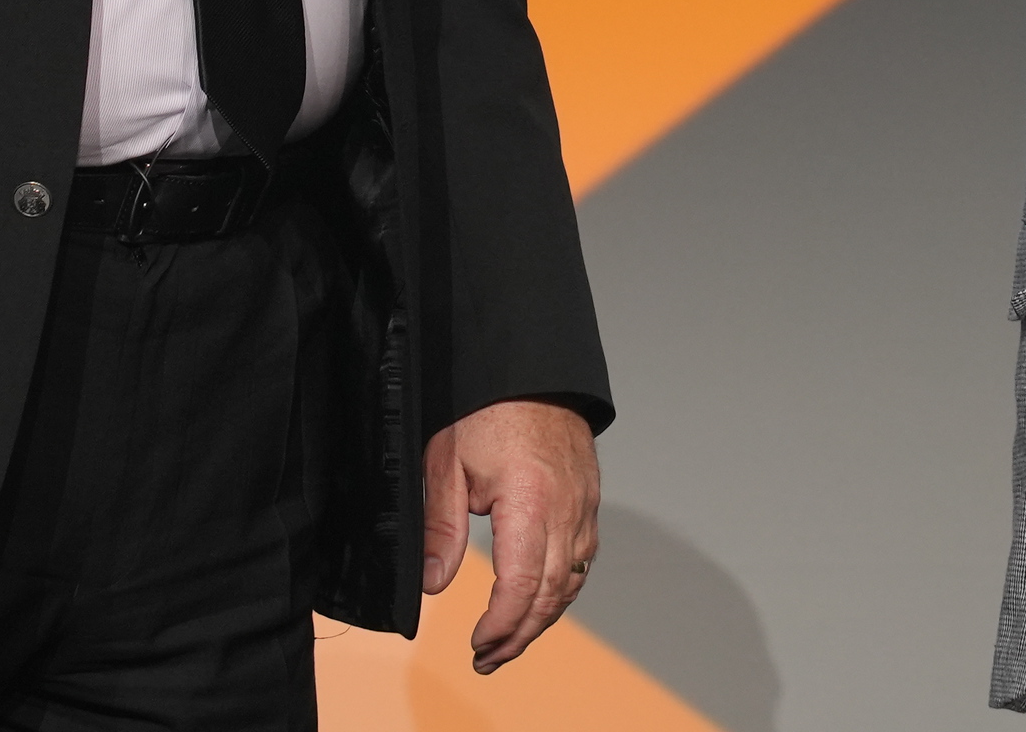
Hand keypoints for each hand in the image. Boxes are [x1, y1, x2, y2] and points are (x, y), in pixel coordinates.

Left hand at [419, 397, 600, 673]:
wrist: (531, 369)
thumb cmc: (487, 407)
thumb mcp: (447, 462)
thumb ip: (442, 528)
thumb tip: (435, 583)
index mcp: (530, 501)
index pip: (522, 586)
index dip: (500, 624)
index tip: (477, 642)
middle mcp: (566, 510)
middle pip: (551, 596)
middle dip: (519, 635)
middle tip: (488, 658)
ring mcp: (584, 507)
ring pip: (572, 584)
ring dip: (542, 620)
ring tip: (509, 642)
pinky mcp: (589, 502)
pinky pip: (583, 561)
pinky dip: (561, 591)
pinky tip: (540, 602)